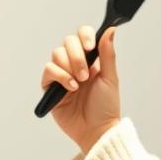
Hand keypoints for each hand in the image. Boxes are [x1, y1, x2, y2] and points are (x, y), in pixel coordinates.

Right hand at [41, 25, 120, 154]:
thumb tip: (111, 29)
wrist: (96, 130)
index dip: (84, 36)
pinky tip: (71, 88)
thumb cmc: (106, 107)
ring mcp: (61, 74)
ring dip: (69, 67)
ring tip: (79, 84)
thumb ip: (107, 54)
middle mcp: (74, 63)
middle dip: (77, 56)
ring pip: (57, 54)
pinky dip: (60, 77)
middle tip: (86, 75)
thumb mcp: (110, 78)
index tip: (90, 46)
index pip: (82, 36)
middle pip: (68, 42)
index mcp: (90, 59)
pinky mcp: (50, 87)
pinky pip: (49, 70)